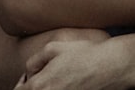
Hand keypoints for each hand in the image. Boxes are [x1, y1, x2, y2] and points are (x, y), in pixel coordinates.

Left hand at [14, 37, 134, 89]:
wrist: (112, 67)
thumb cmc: (84, 54)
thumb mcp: (53, 48)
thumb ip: (34, 61)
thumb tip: (29, 74)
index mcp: (40, 86)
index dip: (22, 85)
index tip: (28, 80)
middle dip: (33, 88)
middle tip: (42, 80)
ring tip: (57, 82)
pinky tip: (67, 85)